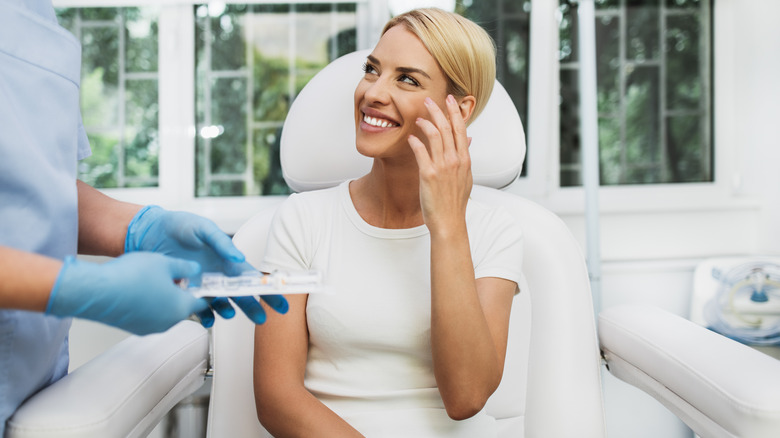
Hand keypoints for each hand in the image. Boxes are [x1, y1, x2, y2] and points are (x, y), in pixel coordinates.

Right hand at [46, 253, 208, 334]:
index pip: (204, 303)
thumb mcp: (166, 263)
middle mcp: (168, 322)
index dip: (206, 291)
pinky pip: (149, 316)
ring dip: (164, 298)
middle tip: (175, 276)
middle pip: (184, 307)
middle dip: (182, 292)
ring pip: (165, 312)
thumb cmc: (130, 277)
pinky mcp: (134, 328)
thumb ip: (186, 267)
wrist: (97, 291)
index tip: (206, 285)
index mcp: (181, 307)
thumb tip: (195, 270)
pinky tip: (139, 289)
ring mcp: (150, 327)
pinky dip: (149, 305)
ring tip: (153, 279)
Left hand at [124, 206, 287, 324]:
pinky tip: (206, 319)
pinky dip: (204, 316)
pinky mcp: (186, 292)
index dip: (267, 290)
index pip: (253, 278)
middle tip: (261, 320)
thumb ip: (221, 242)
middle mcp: (218, 275)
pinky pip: (199, 310)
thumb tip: (238, 257)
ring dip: (227, 311)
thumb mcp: (203, 229)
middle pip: (241, 296)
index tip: (279, 303)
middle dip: (253, 308)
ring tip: (228, 314)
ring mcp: (203, 285)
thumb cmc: (179, 225)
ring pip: (222, 304)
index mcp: (227, 260)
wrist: (150, 232)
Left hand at [407, 95, 472, 232]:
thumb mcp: (466, 178)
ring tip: (419, 118)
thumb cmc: (455, 203)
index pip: (461, 129)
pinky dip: (415, 141)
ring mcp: (443, 167)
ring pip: (435, 135)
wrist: (449, 222)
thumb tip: (468, 140)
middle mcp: (455, 160)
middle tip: (429, 100)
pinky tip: (411, 137)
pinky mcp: (429, 174)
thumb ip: (465, 157)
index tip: (450, 99)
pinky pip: (421, 151)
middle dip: (438, 110)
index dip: (455, 112)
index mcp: (465, 160)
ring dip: (426, 123)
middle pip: (447, 128)